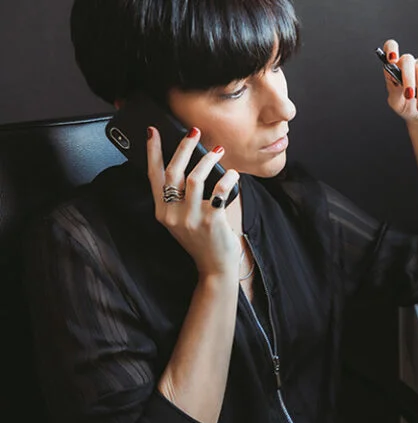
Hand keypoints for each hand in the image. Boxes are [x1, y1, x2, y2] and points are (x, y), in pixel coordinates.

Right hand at [146, 126, 240, 278]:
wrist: (214, 266)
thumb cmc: (202, 239)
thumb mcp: (182, 220)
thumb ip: (179, 198)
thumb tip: (188, 164)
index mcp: (162, 211)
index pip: (153, 176)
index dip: (153, 152)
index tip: (153, 131)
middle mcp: (172, 214)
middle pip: (173, 172)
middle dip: (184, 147)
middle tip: (194, 132)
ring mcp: (190, 218)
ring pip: (195, 178)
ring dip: (208, 160)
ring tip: (218, 151)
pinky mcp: (211, 220)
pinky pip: (219, 190)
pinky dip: (228, 178)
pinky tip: (233, 174)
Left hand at [381, 39, 417, 124]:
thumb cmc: (406, 106)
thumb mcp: (395, 102)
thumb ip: (393, 89)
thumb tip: (393, 77)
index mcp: (395, 66)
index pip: (391, 47)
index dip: (391, 50)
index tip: (391, 60)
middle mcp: (409, 62)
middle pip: (408, 61)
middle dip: (409, 79)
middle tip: (409, 96)